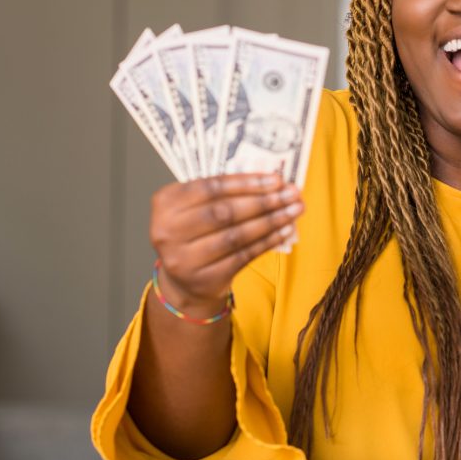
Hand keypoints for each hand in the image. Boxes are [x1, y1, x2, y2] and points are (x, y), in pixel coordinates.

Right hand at [149, 173, 303, 314]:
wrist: (184, 281)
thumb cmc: (196, 232)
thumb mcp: (198, 208)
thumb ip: (226, 193)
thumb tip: (273, 181)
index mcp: (166, 203)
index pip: (210, 187)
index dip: (247, 183)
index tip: (276, 179)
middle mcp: (168, 231)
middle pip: (224, 212)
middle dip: (263, 202)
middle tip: (292, 194)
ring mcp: (184, 259)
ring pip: (236, 236)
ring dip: (271, 221)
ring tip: (294, 210)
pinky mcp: (204, 279)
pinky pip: (243, 256)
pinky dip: (267, 241)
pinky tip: (285, 230)